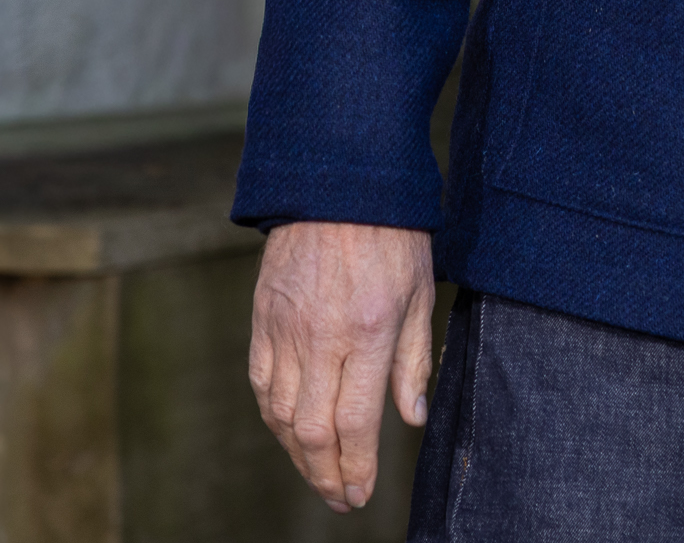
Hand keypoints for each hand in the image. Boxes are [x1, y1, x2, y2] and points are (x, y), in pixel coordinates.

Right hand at [248, 220, 436, 509]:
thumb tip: (411, 418)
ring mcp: (285, 331)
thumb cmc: (392, 234)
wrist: (337, 184)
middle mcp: (321, 338)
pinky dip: (274, 418)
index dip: (356, 467)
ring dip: (298, 454)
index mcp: (368, 331)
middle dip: (325, 475)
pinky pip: (262, 384)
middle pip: (312, 430)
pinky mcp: (262, 321)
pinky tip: (290, 432)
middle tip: (340, 500)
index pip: (355, 421)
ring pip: (281, 414)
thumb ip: (414, 361)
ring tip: (320, 474)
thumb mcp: (421, 293)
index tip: (361, 494)